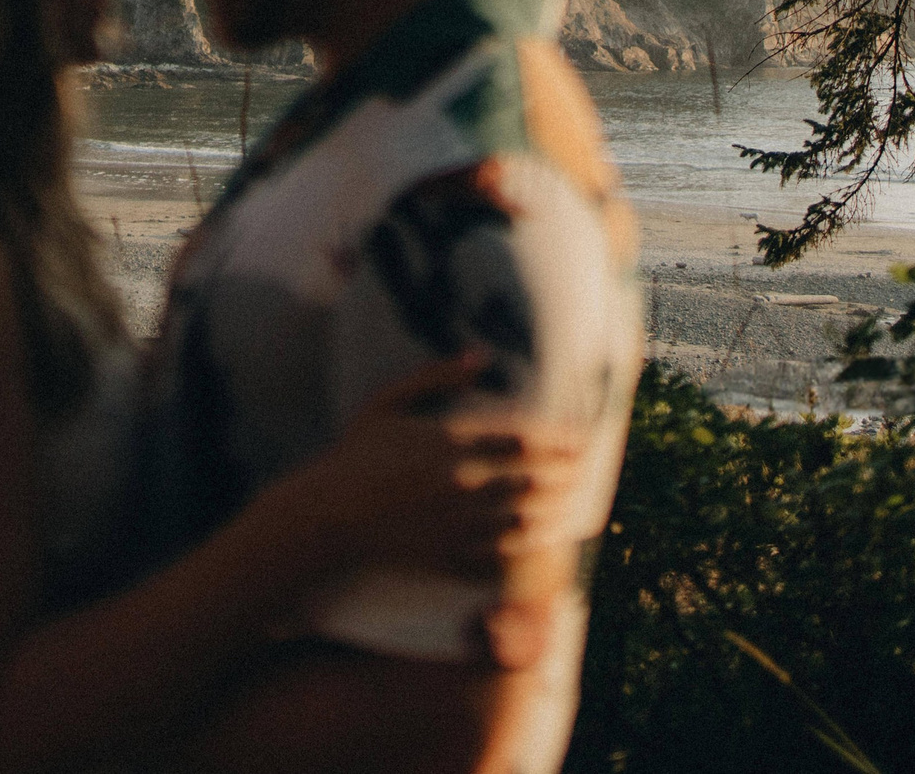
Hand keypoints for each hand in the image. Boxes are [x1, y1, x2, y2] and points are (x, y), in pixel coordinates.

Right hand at [290, 350, 589, 579]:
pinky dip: (528, 547)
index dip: (558, 441)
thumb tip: (480, 355)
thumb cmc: (355, 456)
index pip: (521, 441)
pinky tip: (544, 540)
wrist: (327, 517)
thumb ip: (434, 376)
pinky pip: (501, 555)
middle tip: (588, 470)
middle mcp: (458, 485)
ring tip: (576, 503)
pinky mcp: (449, 558)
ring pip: (524, 519)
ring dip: (557, 511)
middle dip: (567, 476)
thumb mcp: (386, 404)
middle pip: (531, 481)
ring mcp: (455, 526)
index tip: (580, 439)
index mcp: (447, 444)